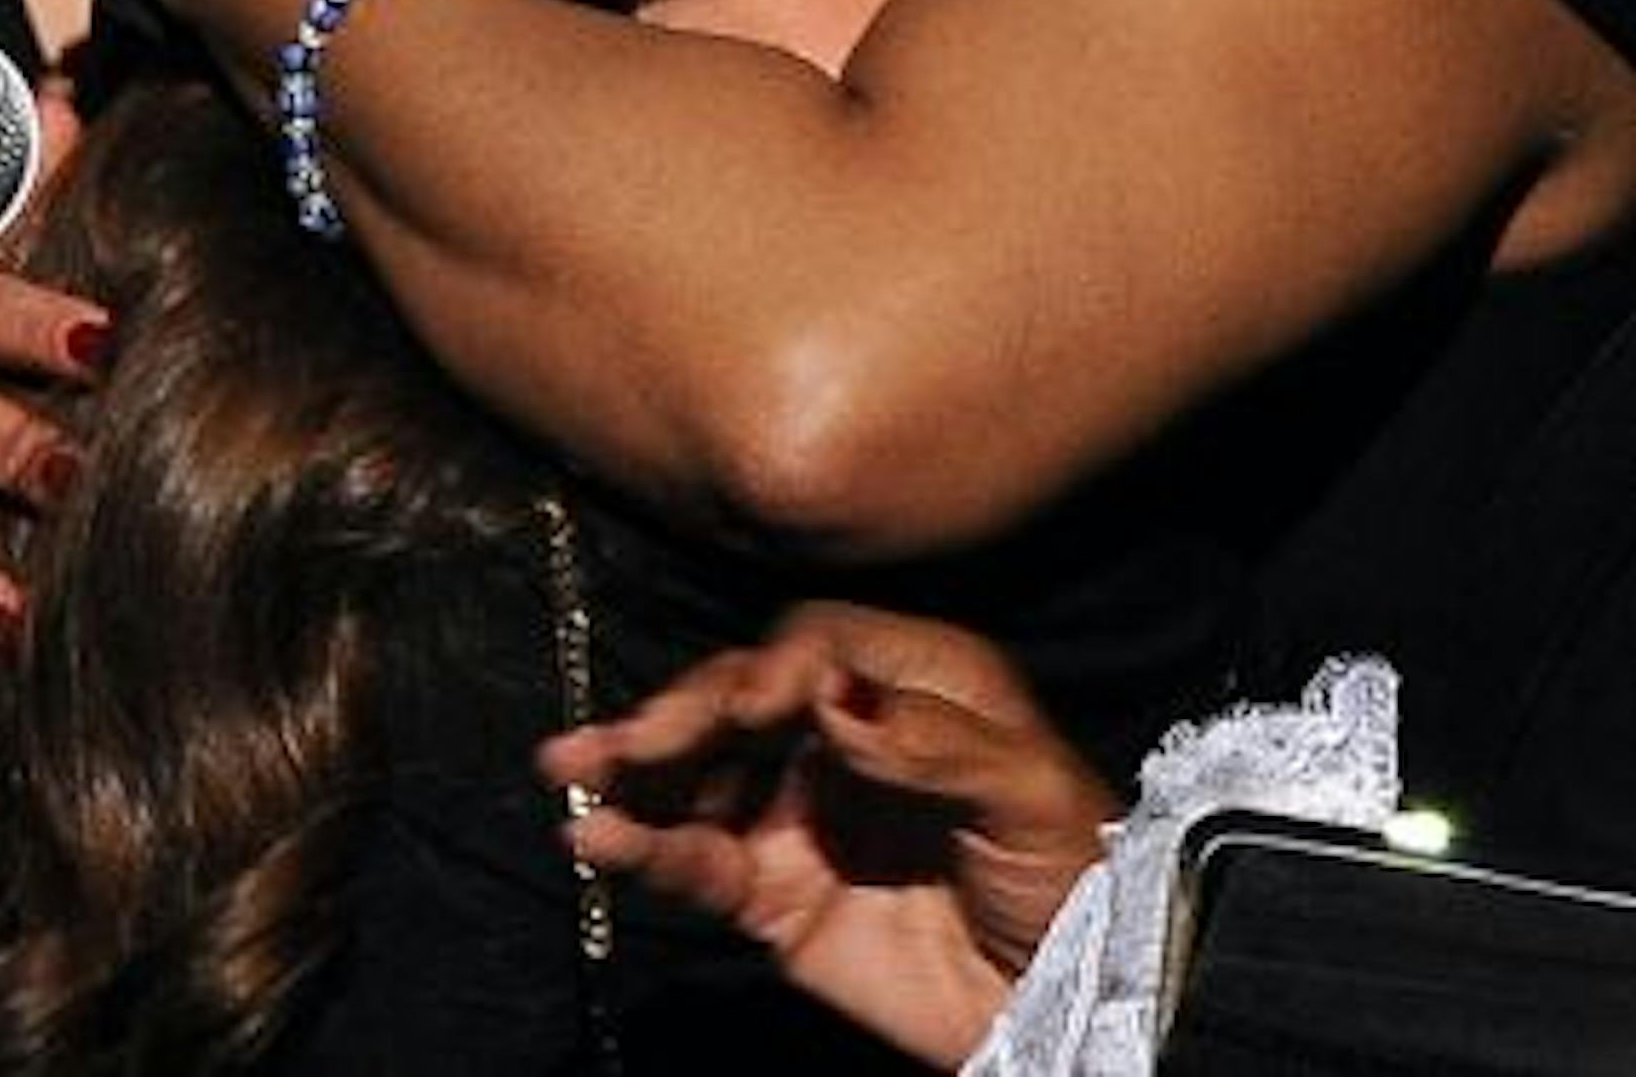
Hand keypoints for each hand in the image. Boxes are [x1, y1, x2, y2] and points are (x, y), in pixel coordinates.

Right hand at [539, 601, 1114, 1066]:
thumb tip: (831, 695)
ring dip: (633, 771)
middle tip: (621, 738)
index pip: (813, 651)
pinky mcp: (777, 893)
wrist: (1079, 997)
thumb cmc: (1074, 869)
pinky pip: (699, 861)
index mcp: (905, 680)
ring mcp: (801, 812)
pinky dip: (645, 850)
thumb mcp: (1026, 788)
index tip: (743, 705)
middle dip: (675, 713)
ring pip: (700, 775)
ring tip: (569, 772)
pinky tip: (595, 839)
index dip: (769, 671)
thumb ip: (930, 738)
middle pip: (737, 701)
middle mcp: (839, 733)